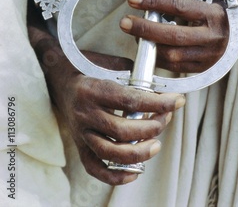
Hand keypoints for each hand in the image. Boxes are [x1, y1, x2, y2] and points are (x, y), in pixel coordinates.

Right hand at [28, 26, 184, 185]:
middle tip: (166, 119)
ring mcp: (81, 132)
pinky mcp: (79, 145)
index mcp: (94, 89)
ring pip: (110, 152)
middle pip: (122, 130)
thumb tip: (160, 89)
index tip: (177, 101)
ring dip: (138, 153)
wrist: (58, 77)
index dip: (158, 102)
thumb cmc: (88, 67)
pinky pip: (95, 167)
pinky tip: (135, 172)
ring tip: (156, 145)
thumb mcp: (110, 63)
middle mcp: (85, 112)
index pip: (130, 100)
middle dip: (152, 127)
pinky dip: (115, 175)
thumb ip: (134, 75)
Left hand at [120, 0, 228, 72]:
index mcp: (214, 13)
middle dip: (146, 28)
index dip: (154, 2)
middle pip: (174, 35)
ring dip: (149, 45)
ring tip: (134, 34)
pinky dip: (157, 57)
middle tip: (124, 22)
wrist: (236, 34)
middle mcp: (213, 37)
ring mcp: (208, 56)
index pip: (179, 6)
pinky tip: (147, 47)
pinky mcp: (202, 69)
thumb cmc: (216, 9)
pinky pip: (175, 67)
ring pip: (172, 55)